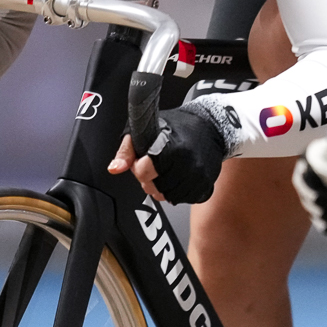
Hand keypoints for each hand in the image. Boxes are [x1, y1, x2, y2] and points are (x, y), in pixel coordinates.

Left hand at [109, 100, 236, 203]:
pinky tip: (179, 176)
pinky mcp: (206, 185)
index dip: (138, 167)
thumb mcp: (148, 129)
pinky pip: (184, 199)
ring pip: (168, 197)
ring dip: (163, 187)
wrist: (212, 127)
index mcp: (171, 146)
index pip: (144, 171)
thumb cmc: (179, 126)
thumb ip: (127, 150)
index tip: (142, 160)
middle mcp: (187, 162)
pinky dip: (178, 191)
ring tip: (167, 171)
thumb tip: (114, 169)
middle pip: (154, 188)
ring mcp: (198, 176)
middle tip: (155, 165)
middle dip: (149, 179)